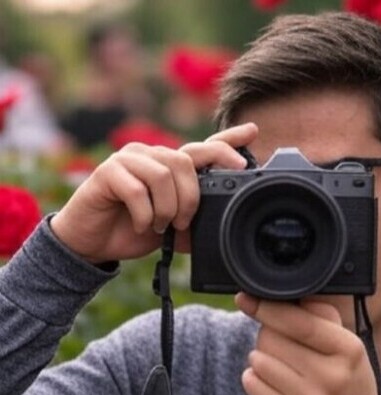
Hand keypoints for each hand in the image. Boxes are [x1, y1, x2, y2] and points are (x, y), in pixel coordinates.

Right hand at [51, 123, 257, 263]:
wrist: (93, 241)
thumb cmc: (134, 229)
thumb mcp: (172, 228)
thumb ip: (193, 220)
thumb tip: (222, 222)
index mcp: (169, 167)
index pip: (202, 148)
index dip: (228, 141)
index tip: (253, 133)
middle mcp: (151, 156)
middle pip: (185, 161)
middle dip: (191, 198)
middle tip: (182, 223)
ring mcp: (128, 160)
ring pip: (163, 174)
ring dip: (166, 208)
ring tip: (159, 226)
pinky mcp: (107, 172)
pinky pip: (136, 189)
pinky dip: (144, 215)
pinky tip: (141, 225)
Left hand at [235, 293, 379, 394]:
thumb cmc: (347, 376)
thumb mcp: (348, 344)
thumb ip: (322, 315)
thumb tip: (290, 296)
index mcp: (349, 349)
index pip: (300, 323)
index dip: (268, 309)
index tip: (245, 299)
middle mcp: (331, 376)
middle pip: (271, 339)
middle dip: (266, 333)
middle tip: (279, 341)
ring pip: (259, 361)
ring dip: (261, 357)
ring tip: (279, 363)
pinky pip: (253, 386)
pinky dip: (254, 378)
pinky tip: (270, 380)